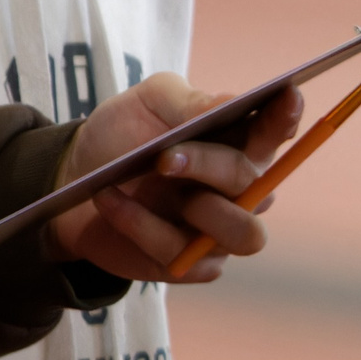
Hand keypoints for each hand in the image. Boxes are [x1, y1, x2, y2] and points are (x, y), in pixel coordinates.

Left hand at [43, 75, 304, 281]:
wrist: (72, 178)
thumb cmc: (123, 134)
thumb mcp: (150, 101)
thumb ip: (191, 101)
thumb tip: (230, 103)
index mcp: (242, 143)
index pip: (277, 131)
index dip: (287, 117)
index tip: (288, 95)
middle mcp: (242, 190)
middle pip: (258, 185)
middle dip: (213, 168)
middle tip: (165, 157)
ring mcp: (221, 231)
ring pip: (244, 234)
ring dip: (203, 213)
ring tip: (153, 186)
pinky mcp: (193, 263)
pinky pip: (183, 256)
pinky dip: (141, 227)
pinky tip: (111, 202)